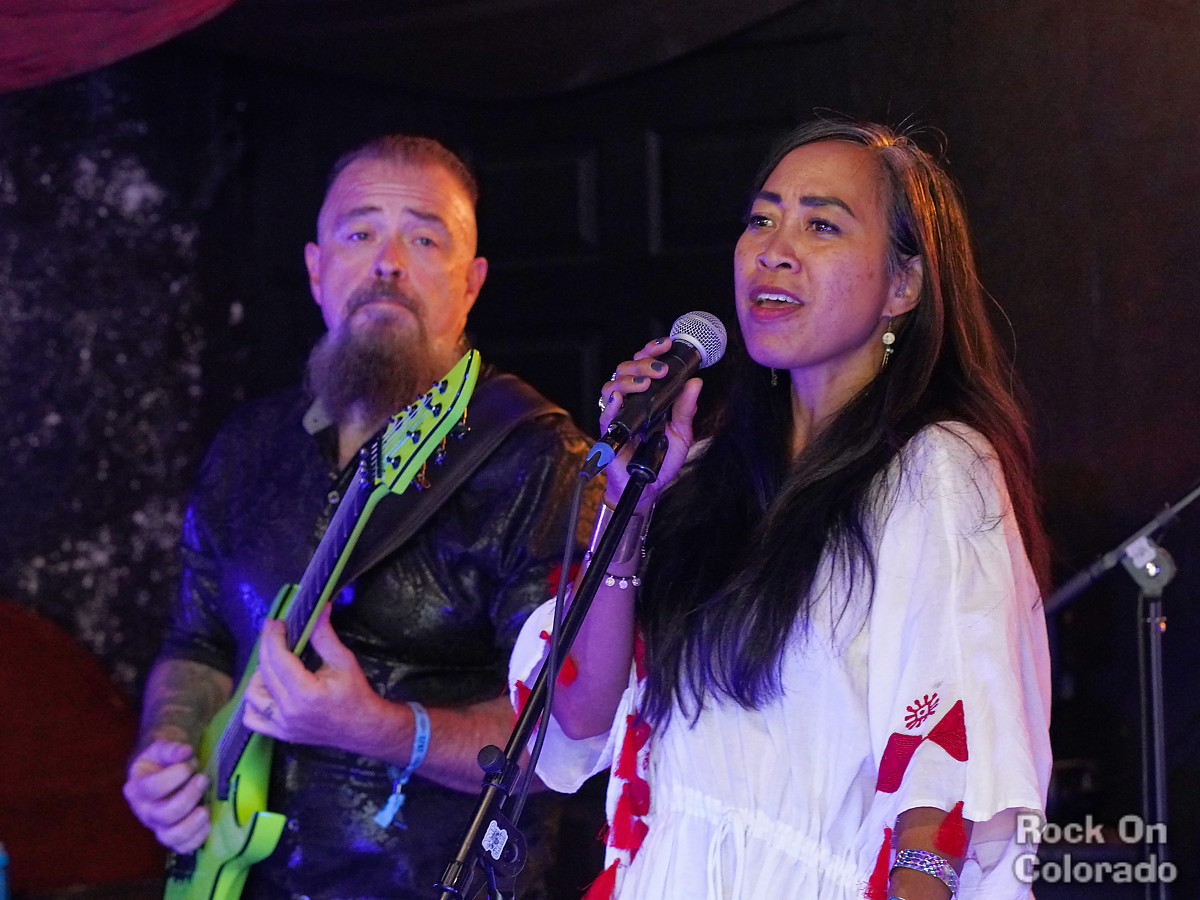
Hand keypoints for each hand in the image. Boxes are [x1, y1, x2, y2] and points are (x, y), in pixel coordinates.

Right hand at [122, 738, 210, 852]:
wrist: (169, 767)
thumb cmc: (165, 758)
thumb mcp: (164, 747)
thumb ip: (171, 749)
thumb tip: (184, 752)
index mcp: (136, 788)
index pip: (150, 789)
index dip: (172, 777)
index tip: (189, 764)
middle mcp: (144, 811)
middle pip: (162, 815)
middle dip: (187, 798)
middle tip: (203, 779)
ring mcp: (158, 826)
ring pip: (169, 837)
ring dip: (191, 824)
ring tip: (205, 809)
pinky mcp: (173, 835)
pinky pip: (182, 847)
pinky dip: (196, 839)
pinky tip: (207, 823)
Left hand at [243, 606, 391, 755]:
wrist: (363, 728)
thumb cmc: (356, 693)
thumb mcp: (344, 661)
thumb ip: (325, 636)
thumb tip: (318, 608)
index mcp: (306, 692)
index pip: (279, 659)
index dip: (274, 637)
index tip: (277, 622)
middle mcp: (289, 711)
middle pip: (264, 672)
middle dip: (265, 646)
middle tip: (271, 630)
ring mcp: (282, 725)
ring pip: (252, 695)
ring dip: (258, 674)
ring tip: (273, 663)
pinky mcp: (281, 734)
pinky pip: (252, 719)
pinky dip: (252, 703)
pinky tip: (266, 689)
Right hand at [599, 337, 702, 509]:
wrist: (647, 486)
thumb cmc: (660, 460)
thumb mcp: (681, 434)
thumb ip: (686, 409)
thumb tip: (696, 383)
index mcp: (647, 397)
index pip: (644, 365)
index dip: (651, 351)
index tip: (666, 344)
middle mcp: (630, 401)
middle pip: (626, 369)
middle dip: (643, 363)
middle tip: (660, 370)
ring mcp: (618, 415)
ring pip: (612, 385)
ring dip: (629, 380)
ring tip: (645, 384)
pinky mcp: (609, 432)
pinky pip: (605, 413)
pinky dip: (612, 403)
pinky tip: (620, 398)